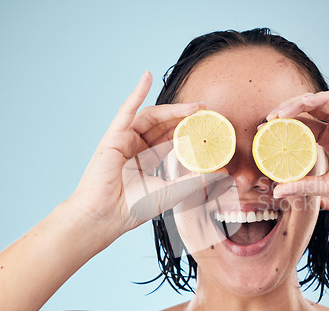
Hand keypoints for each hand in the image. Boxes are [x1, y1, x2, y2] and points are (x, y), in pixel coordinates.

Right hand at [67, 71, 227, 243]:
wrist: (107, 216)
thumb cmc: (134, 208)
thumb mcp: (173, 191)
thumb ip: (195, 180)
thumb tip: (221, 171)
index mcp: (147, 160)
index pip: (171, 138)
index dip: (189, 130)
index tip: (209, 125)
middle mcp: (136, 148)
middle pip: (164, 124)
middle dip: (185, 116)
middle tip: (207, 110)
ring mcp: (124, 140)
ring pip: (151, 117)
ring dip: (173, 109)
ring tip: (195, 106)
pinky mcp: (113, 136)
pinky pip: (126, 110)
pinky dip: (136, 92)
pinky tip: (146, 76)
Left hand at [267, 90, 328, 210]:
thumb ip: (304, 185)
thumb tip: (276, 192)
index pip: (302, 128)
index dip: (282, 128)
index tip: (263, 133)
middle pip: (307, 112)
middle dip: (285, 114)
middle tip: (266, 121)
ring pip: (320, 102)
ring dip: (298, 103)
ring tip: (279, 114)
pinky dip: (322, 98)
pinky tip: (305, 103)